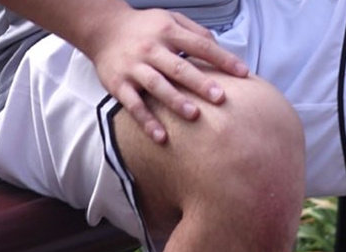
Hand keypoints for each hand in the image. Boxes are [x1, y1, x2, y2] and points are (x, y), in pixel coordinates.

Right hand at [89, 7, 248, 141]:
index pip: (201, 45)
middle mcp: (151, 48)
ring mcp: (134, 67)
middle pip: (179, 67)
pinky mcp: (119, 84)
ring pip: (157, 85)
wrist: (102, 28)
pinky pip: (134, 105)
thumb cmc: (144, 28)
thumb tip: (220, 48)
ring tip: (193, 115)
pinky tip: (161, 137)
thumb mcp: (169, 20)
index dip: (223, 59)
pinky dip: (146, 121)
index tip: (244, 74)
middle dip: (200, 82)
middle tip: (220, 98)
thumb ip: (195, 32)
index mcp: (168, 32)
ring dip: (175, 101)